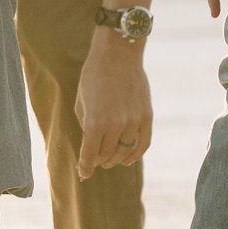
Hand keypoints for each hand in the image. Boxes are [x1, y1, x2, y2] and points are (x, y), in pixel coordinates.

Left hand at [74, 30, 151, 176]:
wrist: (118, 54)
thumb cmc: (93, 76)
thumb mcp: (81, 101)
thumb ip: (85, 125)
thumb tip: (89, 146)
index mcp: (95, 121)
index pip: (90, 155)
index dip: (85, 167)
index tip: (83, 173)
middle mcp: (115, 125)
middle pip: (107, 155)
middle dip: (98, 161)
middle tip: (95, 162)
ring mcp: (133, 121)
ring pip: (124, 152)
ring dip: (115, 159)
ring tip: (110, 159)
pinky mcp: (146, 117)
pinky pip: (142, 144)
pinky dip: (135, 155)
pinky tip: (128, 159)